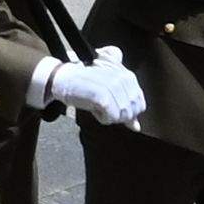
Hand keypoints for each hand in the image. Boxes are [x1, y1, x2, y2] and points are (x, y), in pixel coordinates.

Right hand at [33, 51, 148, 129]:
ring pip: (122, 116)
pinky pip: (110, 118)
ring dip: (109, 117)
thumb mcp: (109, 94)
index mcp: (127, 76)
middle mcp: (123, 79)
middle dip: (119, 116)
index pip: (140, 105)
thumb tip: (136, 127)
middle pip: (132, 112)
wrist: (64, 79)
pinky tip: (93, 109)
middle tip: (104, 108)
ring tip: (98, 106)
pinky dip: (102, 118)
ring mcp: (113, 87)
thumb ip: (125, 108)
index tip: (113, 109)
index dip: (129, 113)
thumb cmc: (86, 87)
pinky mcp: (102, 96)